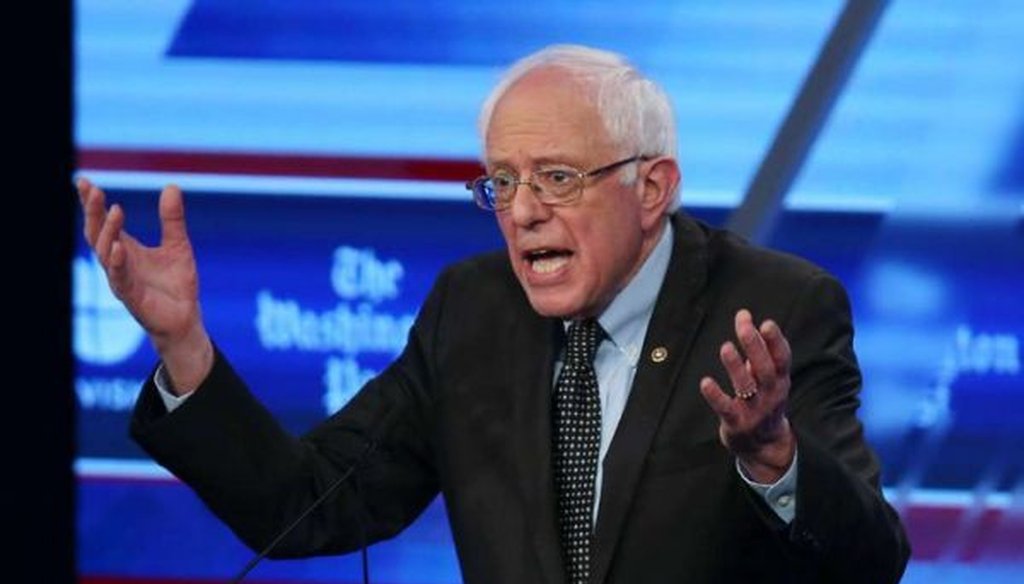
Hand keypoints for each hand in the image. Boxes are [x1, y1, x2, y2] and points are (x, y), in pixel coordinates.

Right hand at [77, 177, 212, 392]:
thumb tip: (171, 185)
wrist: (185, 318)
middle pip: (96, 234)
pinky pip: (119, 278)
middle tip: (91, 189)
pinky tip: (118, 248)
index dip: (91, 204)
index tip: (84, 182)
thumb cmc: (176, 283)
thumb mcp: (178, 245)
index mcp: (125, 249)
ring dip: (108, 231)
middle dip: (92, 212)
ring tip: (114, 210)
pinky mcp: (131, 297)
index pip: (102, 223)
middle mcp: (117, 263)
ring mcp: (121, 280)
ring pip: (105, 253)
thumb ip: (172, 219)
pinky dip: (117, 262)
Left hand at [699, 309, 794, 482]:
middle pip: (765, 369)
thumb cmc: (763, 402)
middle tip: (744, 326)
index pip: (782, 359)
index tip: (767, 324)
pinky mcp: (736, 422)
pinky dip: (716, 396)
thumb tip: (746, 320)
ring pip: (746, 386)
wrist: (765, 447)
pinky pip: (726, 408)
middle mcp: (771, 395)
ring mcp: (754, 410)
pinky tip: (705, 382)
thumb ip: (758, 352)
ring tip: (726, 347)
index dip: (776, 342)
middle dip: (755, 346)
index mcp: (780, 381)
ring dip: (736, 367)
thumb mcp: (768, 379)